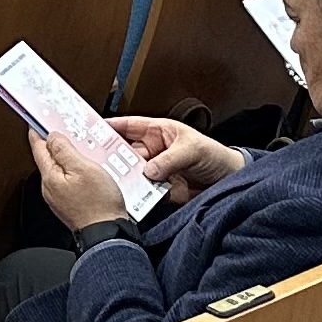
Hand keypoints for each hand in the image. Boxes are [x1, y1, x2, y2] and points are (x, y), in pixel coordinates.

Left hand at [29, 128, 136, 229]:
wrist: (108, 234)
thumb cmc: (99, 205)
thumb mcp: (83, 168)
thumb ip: (64, 150)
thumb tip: (52, 137)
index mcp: (49, 177)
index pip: (38, 147)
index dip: (38, 131)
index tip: (37, 120)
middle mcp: (50, 188)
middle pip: (48, 158)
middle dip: (55, 144)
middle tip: (65, 130)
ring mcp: (59, 198)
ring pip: (60, 170)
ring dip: (68, 158)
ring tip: (81, 150)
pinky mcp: (70, 204)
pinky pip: (68, 181)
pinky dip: (75, 172)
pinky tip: (88, 171)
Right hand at [109, 114, 240, 201]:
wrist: (230, 182)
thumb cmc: (215, 156)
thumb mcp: (192, 150)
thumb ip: (169, 159)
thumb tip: (149, 171)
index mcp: (159, 132)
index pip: (129, 126)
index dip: (110, 126)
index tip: (91, 130)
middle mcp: (153, 151)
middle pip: (125, 153)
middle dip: (113, 157)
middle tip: (101, 163)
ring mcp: (156, 171)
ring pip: (132, 174)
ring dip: (125, 178)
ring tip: (116, 182)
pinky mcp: (161, 190)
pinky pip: (144, 192)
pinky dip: (138, 195)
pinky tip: (133, 196)